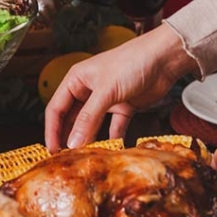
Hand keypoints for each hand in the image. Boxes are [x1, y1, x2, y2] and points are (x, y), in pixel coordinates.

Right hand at [45, 25, 197, 150]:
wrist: (164, 58)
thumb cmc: (132, 62)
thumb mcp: (106, 91)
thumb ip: (88, 119)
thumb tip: (72, 143)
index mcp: (76, 80)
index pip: (56, 108)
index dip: (52, 130)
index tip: (52, 150)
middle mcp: (89, 90)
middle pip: (72, 118)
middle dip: (69, 137)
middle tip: (66, 159)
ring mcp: (107, 99)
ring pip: (92, 124)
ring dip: (89, 139)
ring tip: (85, 157)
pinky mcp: (124, 106)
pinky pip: (115, 126)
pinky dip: (114, 137)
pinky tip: (112, 149)